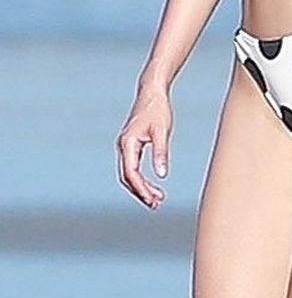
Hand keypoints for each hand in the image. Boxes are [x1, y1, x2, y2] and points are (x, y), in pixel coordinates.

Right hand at [116, 83, 172, 208]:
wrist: (152, 93)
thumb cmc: (158, 110)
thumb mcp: (162, 131)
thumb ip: (161, 153)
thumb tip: (162, 174)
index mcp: (128, 143)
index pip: (131, 173)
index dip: (141, 189)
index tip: (152, 200)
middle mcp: (123, 146)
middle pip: (128, 177)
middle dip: (141, 192)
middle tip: (156, 204)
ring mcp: (126, 147)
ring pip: (129, 174)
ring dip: (141, 188)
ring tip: (157, 200)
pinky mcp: (132, 146)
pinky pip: (133, 168)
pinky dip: (142, 179)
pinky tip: (153, 187)